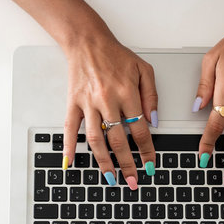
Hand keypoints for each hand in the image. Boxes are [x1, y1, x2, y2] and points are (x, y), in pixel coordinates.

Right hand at [62, 35, 157, 188]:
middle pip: (118, 140)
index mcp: (127, 93)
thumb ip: (151, 96)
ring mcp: (88, 103)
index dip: (146, 151)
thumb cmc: (116, 55)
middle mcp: (107, 101)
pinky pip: (70, 128)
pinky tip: (70, 162)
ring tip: (110, 178)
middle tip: (132, 181)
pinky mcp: (73, 103)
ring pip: (96, 139)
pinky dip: (68, 146)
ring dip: (103, 162)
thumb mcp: (144, 70)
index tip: (149, 165)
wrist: (88, 42)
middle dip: (127, 164)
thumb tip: (154, 121)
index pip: (140, 130)